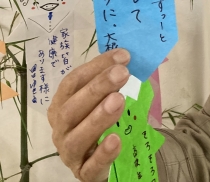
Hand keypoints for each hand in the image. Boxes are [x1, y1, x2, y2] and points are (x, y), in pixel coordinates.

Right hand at [48, 49, 130, 180]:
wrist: (112, 159)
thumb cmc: (108, 122)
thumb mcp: (111, 98)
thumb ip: (118, 81)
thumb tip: (131, 56)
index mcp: (63, 105)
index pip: (73, 82)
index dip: (96, 67)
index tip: (123, 56)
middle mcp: (61, 128)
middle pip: (71, 108)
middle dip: (97, 88)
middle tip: (122, 73)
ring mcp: (70, 153)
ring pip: (77, 138)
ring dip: (97, 117)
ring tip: (119, 100)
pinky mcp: (85, 174)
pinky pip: (91, 166)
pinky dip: (103, 153)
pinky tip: (116, 140)